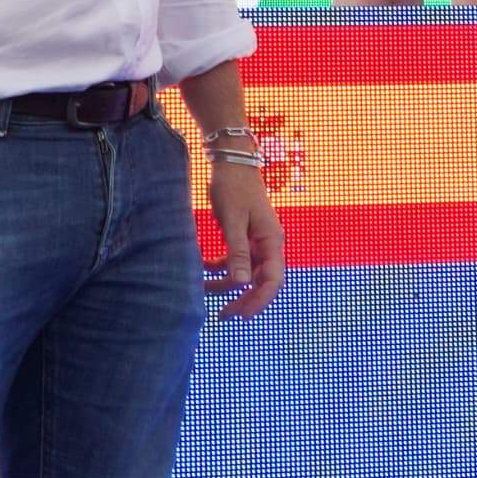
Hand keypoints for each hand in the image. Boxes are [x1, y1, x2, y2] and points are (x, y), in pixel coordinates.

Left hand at [203, 150, 286, 319]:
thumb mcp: (233, 220)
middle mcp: (269, 243)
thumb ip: (238, 252)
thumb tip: (241, 284)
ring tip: (204, 291)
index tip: (242, 316)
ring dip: (228, 285)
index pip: (273, 280)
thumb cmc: (233, 187)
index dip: (259, 301)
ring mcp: (257, 241)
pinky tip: (203, 266)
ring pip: (247, 273)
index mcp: (272, 240)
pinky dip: (221, 267)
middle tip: (223, 315)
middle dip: (243, 299)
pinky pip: (236, 260)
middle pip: (262, 281)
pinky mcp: (245, 237)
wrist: (231, 161)